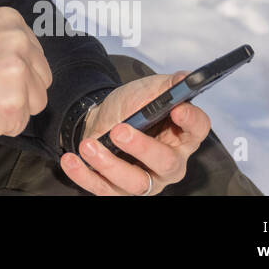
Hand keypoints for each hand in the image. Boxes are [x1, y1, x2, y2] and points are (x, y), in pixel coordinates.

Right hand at [0, 7, 52, 144]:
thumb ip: (6, 43)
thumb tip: (32, 62)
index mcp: (10, 19)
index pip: (35, 55)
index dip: (11, 71)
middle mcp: (18, 39)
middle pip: (42, 78)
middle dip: (19, 90)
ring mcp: (18, 70)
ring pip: (36, 102)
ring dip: (12, 109)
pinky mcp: (15, 102)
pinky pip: (21, 123)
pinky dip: (2, 126)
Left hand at [59, 71, 209, 195]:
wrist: (101, 120)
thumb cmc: (130, 107)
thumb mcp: (147, 91)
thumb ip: (166, 86)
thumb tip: (185, 78)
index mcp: (182, 136)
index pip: (197, 130)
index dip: (190, 121)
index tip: (176, 110)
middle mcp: (169, 163)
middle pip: (166, 163)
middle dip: (143, 148)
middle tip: (119, 130)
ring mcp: (145, 180)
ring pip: (135, 182)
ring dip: (109, 164)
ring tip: (88, 145)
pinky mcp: (119, 190)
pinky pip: (104, 189)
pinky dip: (85, 175)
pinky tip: (71, 160)